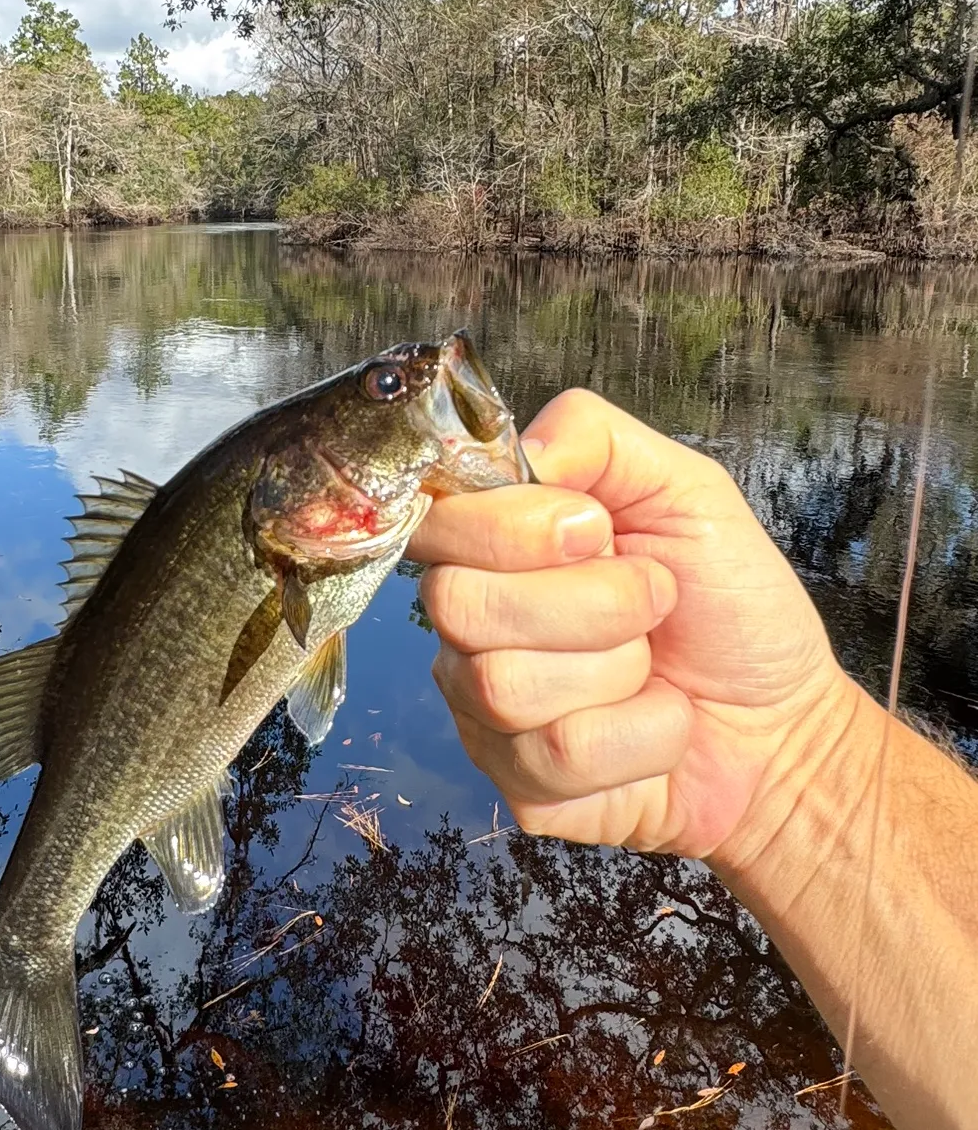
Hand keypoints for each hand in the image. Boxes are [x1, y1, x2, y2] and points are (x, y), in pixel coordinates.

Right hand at [407, 388, 860, 860]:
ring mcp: (484, 712)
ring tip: (655, 666)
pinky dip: (644, 733)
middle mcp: (470, 627)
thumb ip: (595, 436)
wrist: (787, 723)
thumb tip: (520, 452)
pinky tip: (660, 724)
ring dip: (621, 669)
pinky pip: (558, 755)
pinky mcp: (519, 785)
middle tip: (653, 600)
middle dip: (590, 602)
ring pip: (506, 686)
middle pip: (458, 606)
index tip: (597, 533)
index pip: (435, 523)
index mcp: (492, 547)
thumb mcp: (683, 490)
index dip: (511, 529)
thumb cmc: (730, 604)